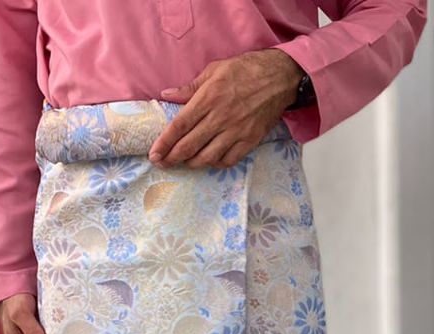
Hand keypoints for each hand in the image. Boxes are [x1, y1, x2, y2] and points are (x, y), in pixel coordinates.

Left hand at [149, 49, 302, 168]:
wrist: (279, 77)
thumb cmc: (245, 70)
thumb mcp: (214, 70)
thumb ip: (189, 88)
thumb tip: (166, 95)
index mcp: (209, 98)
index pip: (180, 126)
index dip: (164, 143)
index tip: (154, 154)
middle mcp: (220, 118)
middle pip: (189, 146)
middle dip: (172, 158)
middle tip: (162, 163)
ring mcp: (236, 131)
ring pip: (207, 158)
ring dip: (191, 163)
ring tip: (184, 162)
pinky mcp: (249, 140)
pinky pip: (228, 160)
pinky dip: (215, 164)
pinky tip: (209, 160)